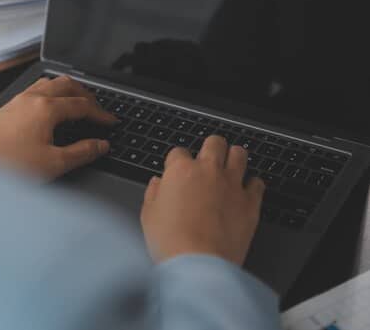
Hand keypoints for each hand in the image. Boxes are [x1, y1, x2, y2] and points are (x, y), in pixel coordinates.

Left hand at [0, 76, 116, 179]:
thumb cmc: (9, 167)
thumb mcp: (54, 163)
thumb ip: (82, 152)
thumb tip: (100, 145)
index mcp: (46, 108)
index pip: (82, 105)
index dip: (101, 113)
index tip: (111, 121)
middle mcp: (31, 98)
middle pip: (67, 85)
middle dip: (87, 95)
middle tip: (98, 109)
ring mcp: (17, 101)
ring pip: (49, 83)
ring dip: (68, 91)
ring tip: (78, 104)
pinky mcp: (7, 108)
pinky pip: (35, 90)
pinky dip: (51, 94)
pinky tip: (50, 109)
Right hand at [140, 136, 264, 264]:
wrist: (198, 264)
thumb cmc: (170, 242)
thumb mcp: (148, 216)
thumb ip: (153, 193)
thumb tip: (158, 184)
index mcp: (181, 171)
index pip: (179, 151)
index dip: (176, 161)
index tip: (177, 171)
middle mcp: (208, 171)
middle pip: (214, 142)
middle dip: (210, 148)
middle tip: (207, 160)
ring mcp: (232, 185)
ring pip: (239, 154)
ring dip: (233, 158)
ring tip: (229, 167)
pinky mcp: (250, 203)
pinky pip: (257, 183)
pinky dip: (252, 184)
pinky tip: (244, 191)